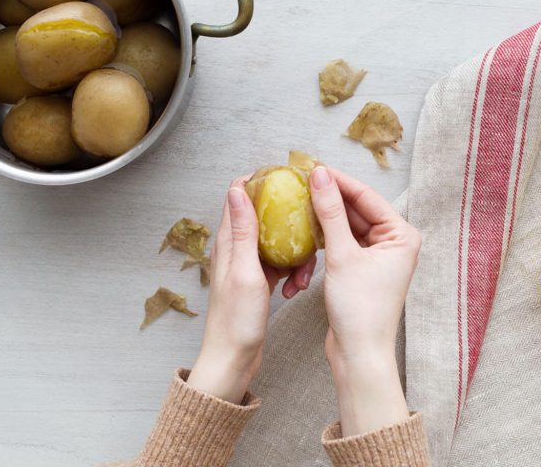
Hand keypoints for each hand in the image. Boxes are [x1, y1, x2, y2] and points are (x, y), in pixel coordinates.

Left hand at [187, 177, 315, 403]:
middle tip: (312, 218)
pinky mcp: (259, 281)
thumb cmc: (236, 321)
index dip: (263, 182)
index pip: (239, 195)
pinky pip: (281, 264)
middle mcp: (236, 249)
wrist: (233, 360)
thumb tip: (238, 190)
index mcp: (228, 241)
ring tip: (303, 273)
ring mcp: (248, 265)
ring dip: (295, 251)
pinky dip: (292, 270)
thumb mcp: (245, 271)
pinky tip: (297, 287)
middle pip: (264, 216)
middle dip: (288, 216)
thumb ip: (243, 231)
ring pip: (277, 242)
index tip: (290, 180)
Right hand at [309, 167, 421, 434]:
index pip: (366, 197)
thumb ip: (330, 212)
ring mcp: (380, 256)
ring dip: (326, 215)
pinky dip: (326, 236)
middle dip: (330, 196)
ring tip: (299, 198)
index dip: (338, 180)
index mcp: (401, 235)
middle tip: (300, 179)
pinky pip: (344, 242)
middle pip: (358, 209)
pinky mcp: (363, 269)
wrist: (359, 354)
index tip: (311, 165)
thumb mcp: (341, 255)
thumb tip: (319, 175)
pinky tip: (306, 226)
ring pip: (348, 225)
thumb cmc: (359, 308)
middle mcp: (395, 242)